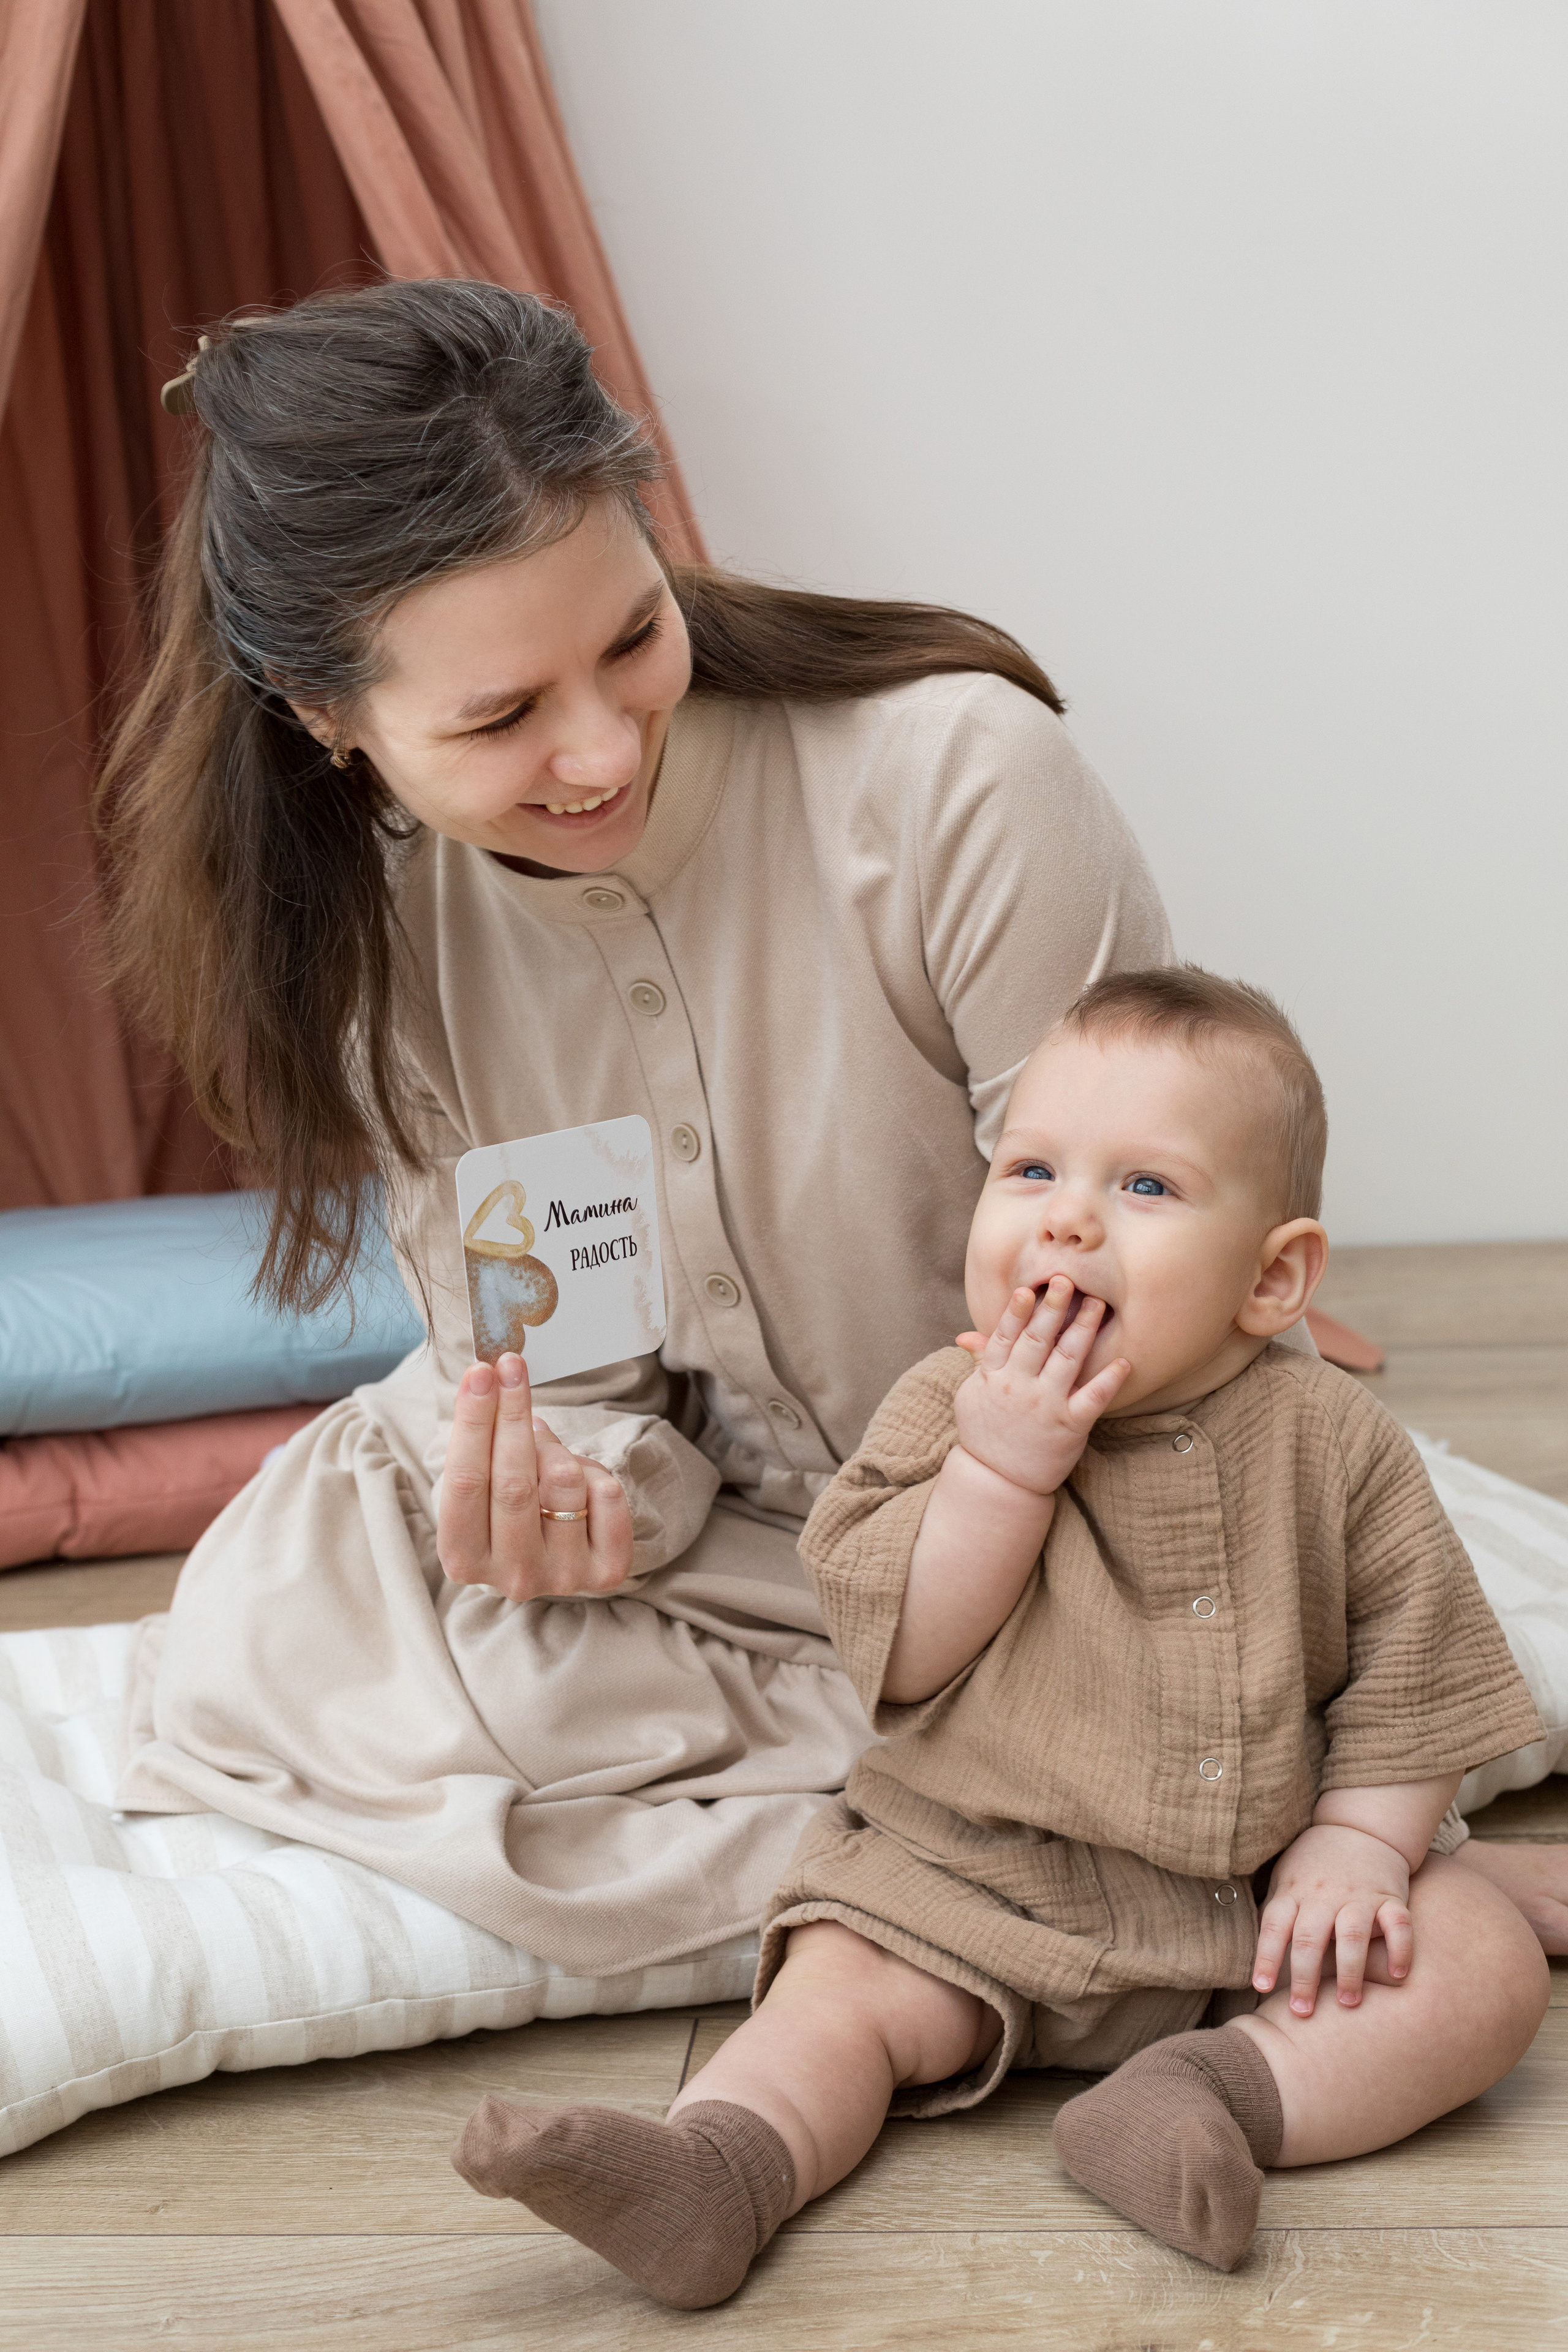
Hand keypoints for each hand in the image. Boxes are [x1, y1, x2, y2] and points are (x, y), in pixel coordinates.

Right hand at [439, 1353, 633, 1598]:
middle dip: (512, 1414)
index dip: (474, 1422)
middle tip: (512, 1366)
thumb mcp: (482, 1486)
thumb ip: (480, 1443)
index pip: (465, 1482)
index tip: (482, 1372)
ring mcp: (561, 1576)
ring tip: (547, 1448)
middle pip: (513, 1483)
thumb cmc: (504, 1512)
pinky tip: (580, 1480)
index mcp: (464, 1559)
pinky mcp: (605, 1570)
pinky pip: (607, 1494)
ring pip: (564, 1481)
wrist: (551, 1557)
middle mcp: (512, 1576)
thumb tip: (494, 1378)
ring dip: (555, 1447)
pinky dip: (594, 1471)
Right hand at [952, 1278, 1129, 1496]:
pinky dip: (1110, 1379)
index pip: (1005, 1336)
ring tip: (1097, 1304)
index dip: (1017, 1311)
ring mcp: (1045, 1406)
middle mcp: (1018, 1387)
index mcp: (993, 1377)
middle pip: (1038, 1339)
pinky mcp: (1070, 1426)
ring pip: (1067, 1359)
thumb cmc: (985, 1434)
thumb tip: (966, 1334)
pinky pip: (1093, 1398)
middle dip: (1053, 1307)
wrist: (998, 1481)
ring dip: (1083, 1329)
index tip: (1029, 1289)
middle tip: (1068, 1279)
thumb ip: (979, 1363)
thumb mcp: (971, 1396)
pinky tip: (1124, 1362)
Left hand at [1253, 1823, 1413, 2014]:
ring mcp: (1358, 1895)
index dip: (1265, 1957)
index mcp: (1293, 1891)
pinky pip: (1398, 1923)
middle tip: (1302, 2011)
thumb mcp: (1286, 1878)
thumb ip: (1277, 1912)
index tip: (1260, 1988)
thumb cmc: (1315, 1864)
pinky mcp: (1390, 1897)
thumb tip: (1258, 1957)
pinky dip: (1401, 1949)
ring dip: (1350, 1971)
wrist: (1360, 1827)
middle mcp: (1323, 1894)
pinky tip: (1398, 1974)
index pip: (1273, 1926)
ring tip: (1348, 2002)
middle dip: (1304, 1977)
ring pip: (1352, 1934)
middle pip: (1309, 1938)